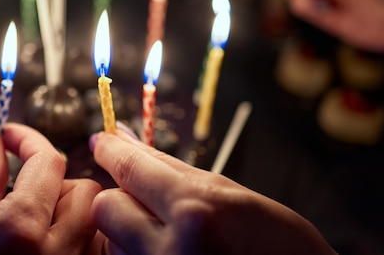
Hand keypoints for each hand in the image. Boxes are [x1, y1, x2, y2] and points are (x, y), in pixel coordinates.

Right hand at [0, 122, 103, 254]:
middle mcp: (56, 254)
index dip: (28, 139)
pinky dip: (70, 238)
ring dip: (64, 210)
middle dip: (52, 180)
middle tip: (15, 188)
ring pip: (91, 222)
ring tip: (24, 222)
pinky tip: (36, 246)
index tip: (10, 134)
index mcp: (21, 229)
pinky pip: (86, 252)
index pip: (48, 161)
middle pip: (84, 190)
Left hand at [90, 130, 335, 254]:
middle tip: (148, 197)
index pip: (130, 168)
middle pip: (107, 206)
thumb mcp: (231, 193)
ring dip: (130, 230)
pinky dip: (139, 253)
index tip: (103, 142)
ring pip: (112, 240)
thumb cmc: (280, 245)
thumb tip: (125, 139)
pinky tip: (170, 251)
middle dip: (122, 196)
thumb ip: (171, 167)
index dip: (111, 149)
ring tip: (170, 234)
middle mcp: (172, 249)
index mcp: (197, 211)